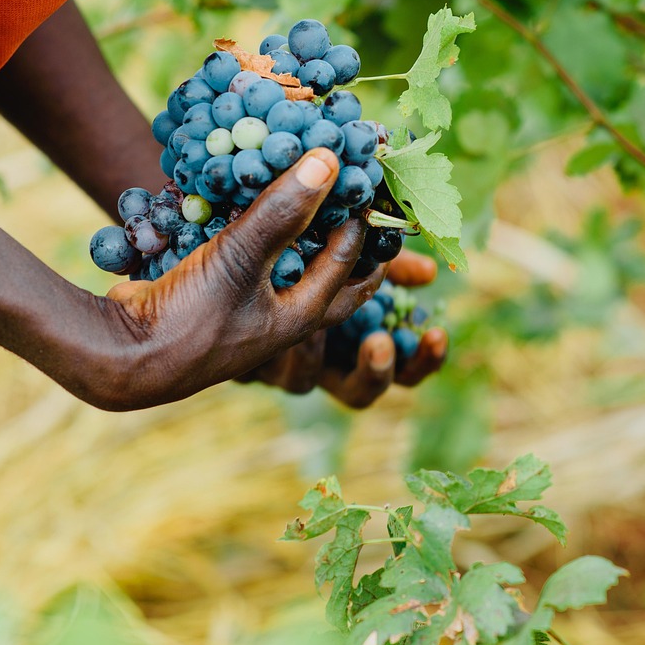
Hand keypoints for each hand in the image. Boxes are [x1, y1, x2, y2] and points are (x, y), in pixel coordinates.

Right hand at [92, 148, 387, 409]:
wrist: (119, 352)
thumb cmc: (192, 318)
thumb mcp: (242, 258)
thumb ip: (283, 211)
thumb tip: (329, 161)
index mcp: (301, 315)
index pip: (349, 263)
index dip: (363, 223)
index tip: (366, 181)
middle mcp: (277, 314)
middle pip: (324, 270)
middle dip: (337, 233)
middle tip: (351, 194)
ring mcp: (242, 304)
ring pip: (279, 258)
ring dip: (288, 225)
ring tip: (300, 185)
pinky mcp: (209, 290)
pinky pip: (239, 252)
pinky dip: (244, 223)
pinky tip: (240, 193)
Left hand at [237, 250, 449, 407]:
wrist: (208, 267)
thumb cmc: (285, 254)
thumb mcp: (339, 252)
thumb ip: (380, 260)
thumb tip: (430, 272)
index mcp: (350, 341)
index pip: (400, 368)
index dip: (424, 360)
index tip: (436, 335)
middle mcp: (316, 361)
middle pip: (358, 392)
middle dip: (375, 372)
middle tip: (379, 344)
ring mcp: (276, 365)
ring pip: (302, 378)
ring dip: (310, 347)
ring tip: (306, 318)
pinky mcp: (235, 358)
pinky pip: (255, 360)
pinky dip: (254, 330)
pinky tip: (264, 312)